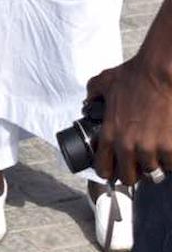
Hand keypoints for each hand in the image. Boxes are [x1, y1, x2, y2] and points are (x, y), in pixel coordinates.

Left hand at [88, 56, 171, 184]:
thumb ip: (92, 94)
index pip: (103, 168)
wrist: (159, 73)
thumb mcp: (104, 81)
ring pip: (152, 172)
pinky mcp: (169, 148)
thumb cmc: (134, 75)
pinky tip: (167, 145)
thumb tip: (89, 102)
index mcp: (110, 132)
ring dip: (153, 163)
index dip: (107, 170)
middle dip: (133, 172)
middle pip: (129, 178)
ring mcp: (150, 148)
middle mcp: (128, 145)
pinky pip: (170, 164)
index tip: (112, 169)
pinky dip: (169, 158)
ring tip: (154, 150)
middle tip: (137, 163)